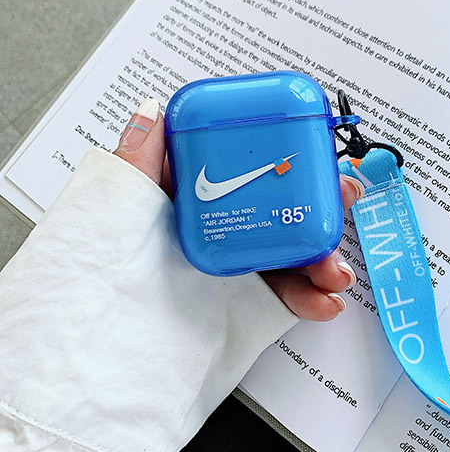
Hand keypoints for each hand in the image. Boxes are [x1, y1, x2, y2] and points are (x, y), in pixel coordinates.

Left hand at [113, 98, 363, 320]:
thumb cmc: (105, 266)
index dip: (293, 160)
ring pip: (296, 254)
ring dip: (326, 258)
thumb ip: (139, 158)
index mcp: (199, 197)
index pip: (255, 168)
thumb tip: (151, 110)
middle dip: (323, 207)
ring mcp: (239, 269)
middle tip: (342, 202)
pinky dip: (314, 299)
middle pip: (287, 209)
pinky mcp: (248, 306)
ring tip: (336, 271)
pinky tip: (326, 303)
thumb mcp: (120, 200)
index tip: (318, 157)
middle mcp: (225, 228)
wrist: (107, 341)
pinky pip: (289, 297)